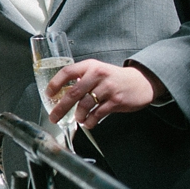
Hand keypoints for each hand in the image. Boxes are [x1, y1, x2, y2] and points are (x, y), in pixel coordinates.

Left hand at [46, 59, 165, 129]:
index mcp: (90, 66)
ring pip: (85, 105)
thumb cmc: (114, 78)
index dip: (55, 83)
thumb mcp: (97, 71)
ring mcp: (107, 88)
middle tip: (53, 117)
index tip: (48, 94)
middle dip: (60, 107)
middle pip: (73, 92)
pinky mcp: (116, 101)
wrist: (141, 82)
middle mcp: (97, 75)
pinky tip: (88, 123)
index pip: (67, 72)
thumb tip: (63, 93)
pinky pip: (98, 114)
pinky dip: (90, 121)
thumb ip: (82, 78)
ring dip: (78, 115)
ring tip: (78, 119)